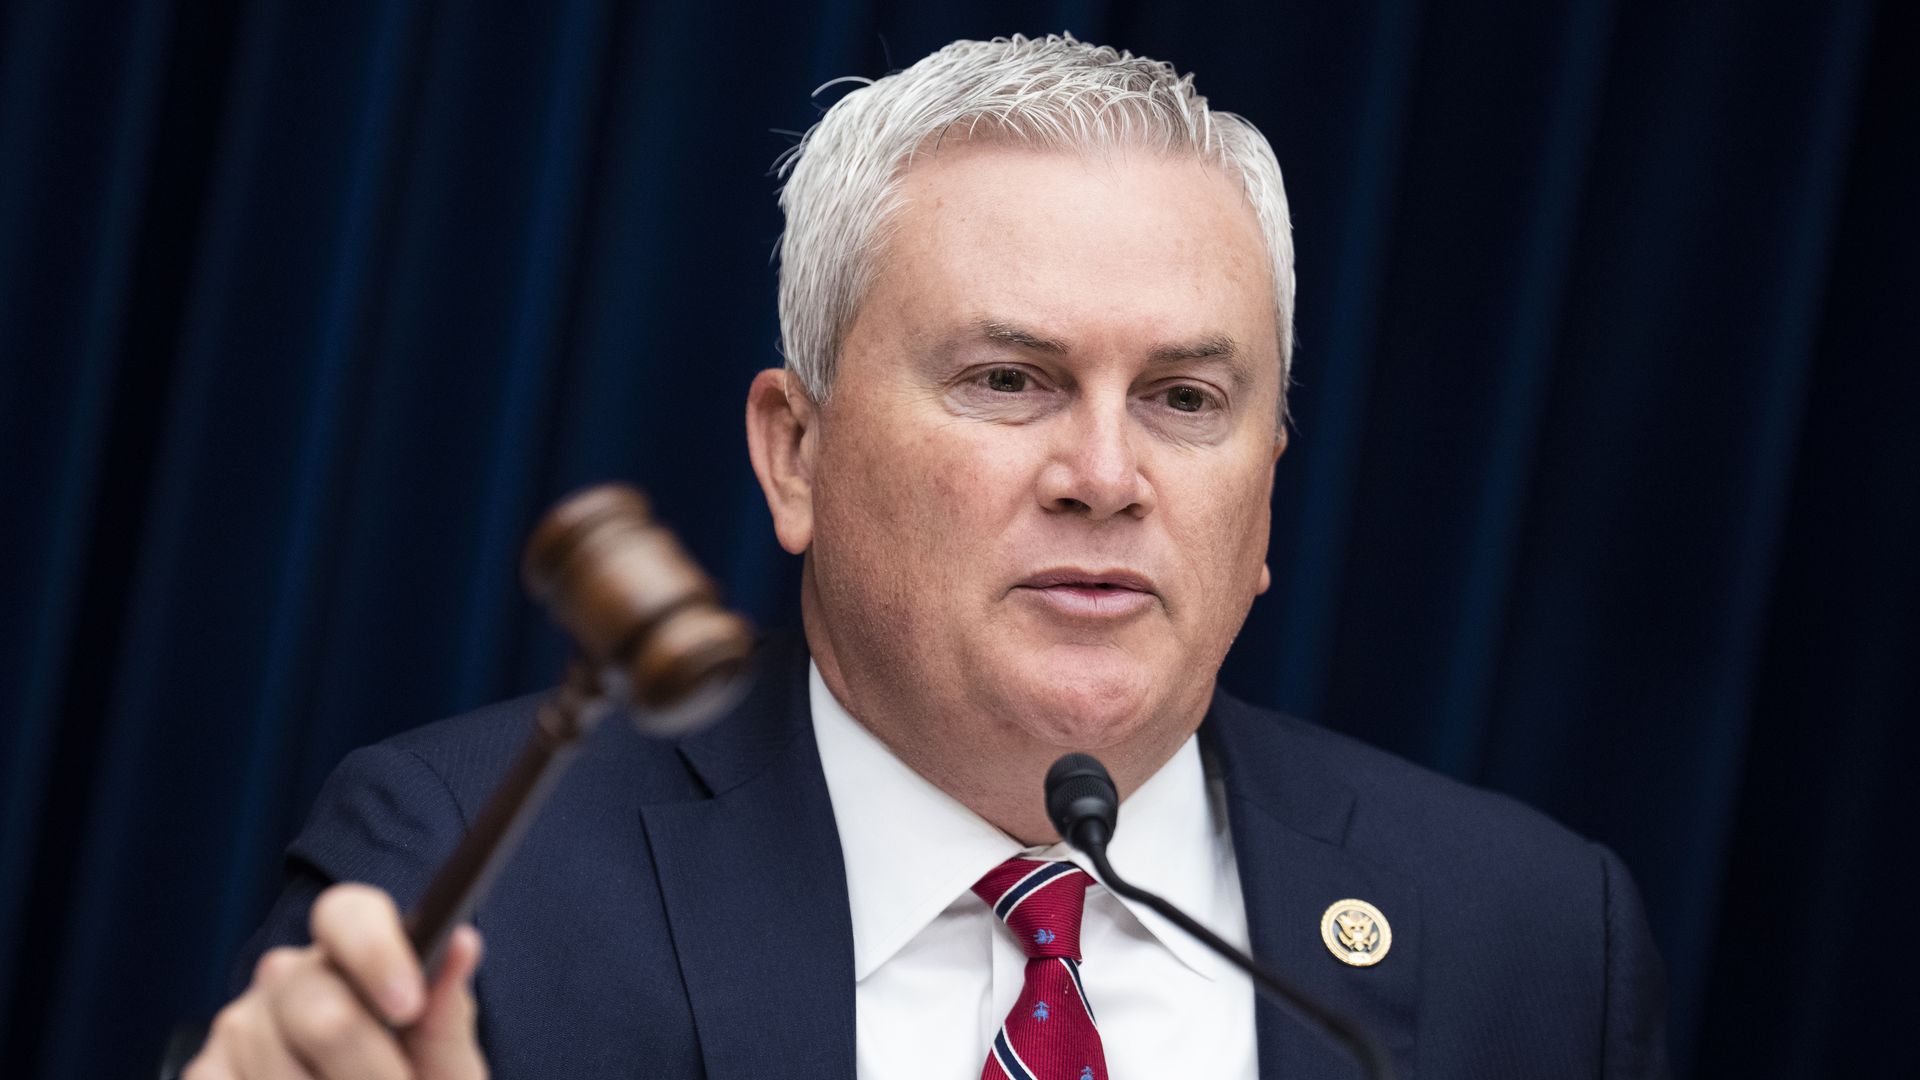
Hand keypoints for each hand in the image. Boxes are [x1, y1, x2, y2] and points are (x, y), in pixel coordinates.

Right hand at [186, 883, 486, 1079]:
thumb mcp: (443, 1061)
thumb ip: (449, 1012)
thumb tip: (464, 941)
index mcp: (354, 955)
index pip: (348, 913)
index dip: (376, 952)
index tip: (408, 1006)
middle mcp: (289, 976)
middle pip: (322, 1014)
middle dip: (371, 1071)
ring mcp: (239, 1023)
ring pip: (277, 1068)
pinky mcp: (202, 1070)